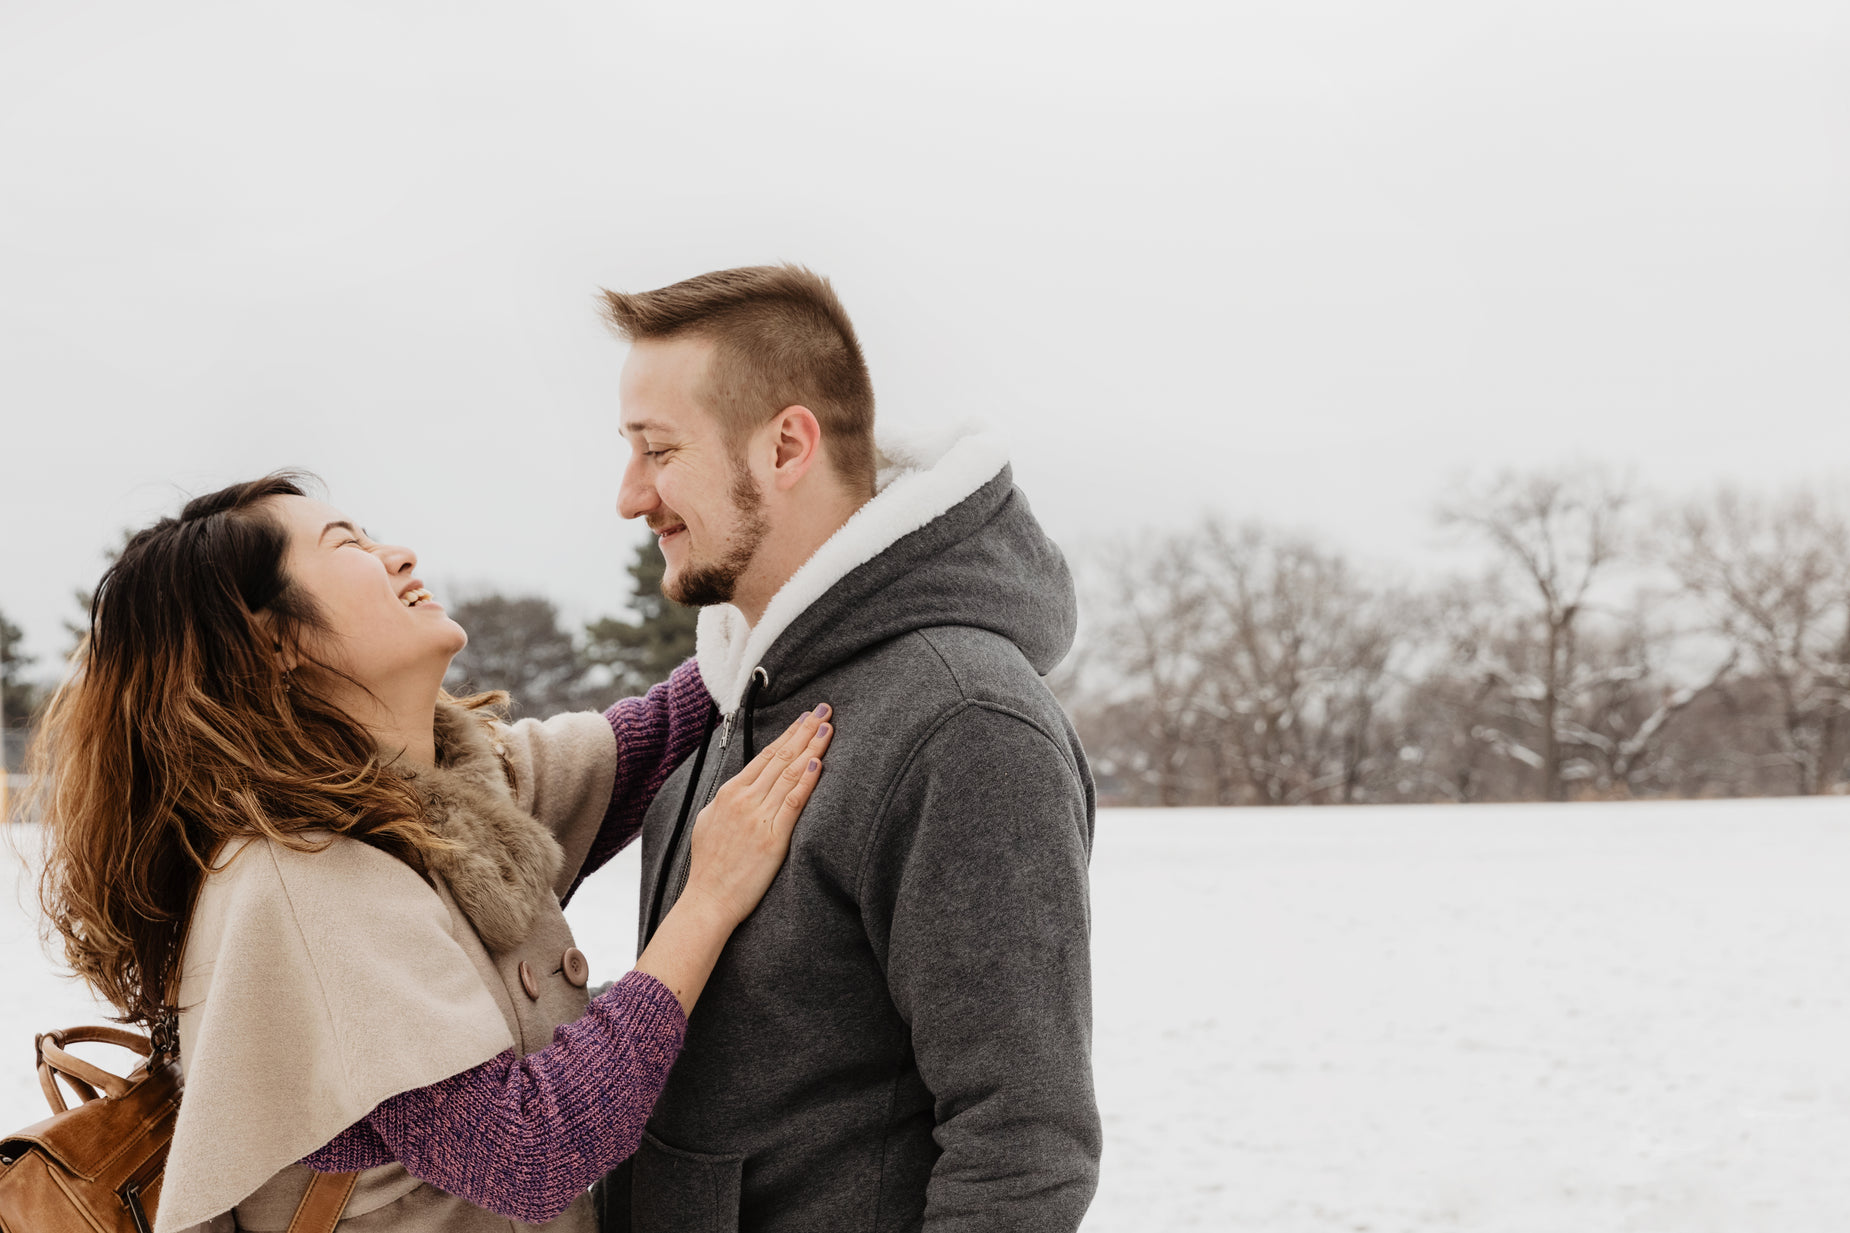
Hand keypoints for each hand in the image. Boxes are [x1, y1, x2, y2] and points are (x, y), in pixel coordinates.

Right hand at [682, 705, 833, 928]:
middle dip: (804, 730)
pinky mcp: (772, 837)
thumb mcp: (710, 822)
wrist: (708, 901)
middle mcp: (743, 799)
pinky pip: (793, 802)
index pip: (765, 755)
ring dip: (811, 747)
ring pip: (790, 773)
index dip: (788, 734)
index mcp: (729, 793)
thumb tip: (744, 786)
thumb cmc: (710, 867)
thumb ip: (729, 801)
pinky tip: (819, 762)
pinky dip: (807, 780)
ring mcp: (757, 817)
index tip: (805, 718)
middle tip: (824, 709)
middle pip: (781, 757)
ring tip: (828, 726)